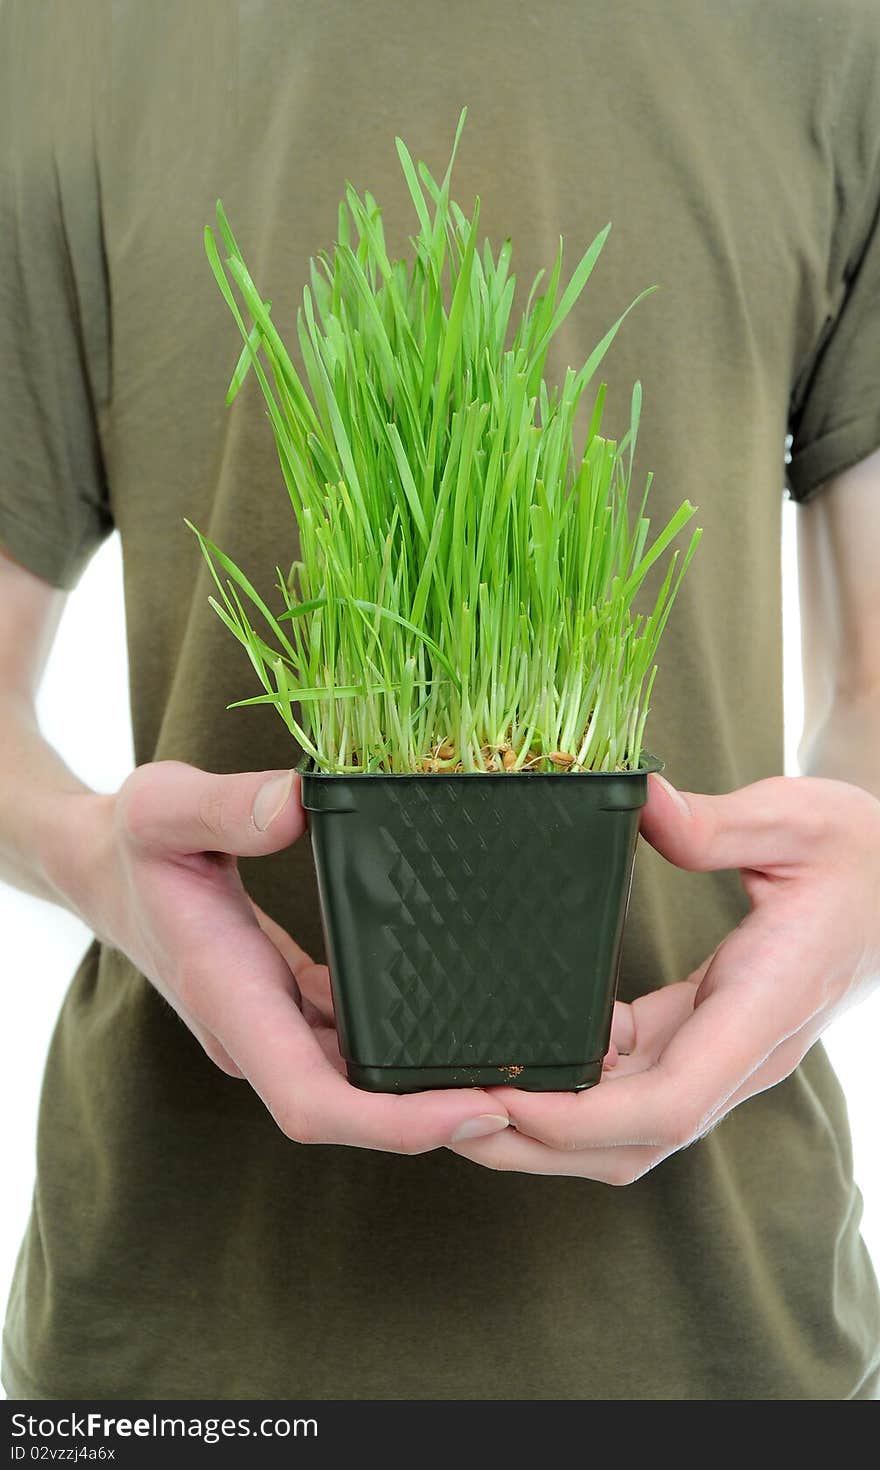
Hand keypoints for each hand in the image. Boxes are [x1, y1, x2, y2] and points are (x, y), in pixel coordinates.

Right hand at [63, 760, 509, 1151]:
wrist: (100, 867)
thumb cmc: (130, 841)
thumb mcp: (164, 806)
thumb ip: (226, 806)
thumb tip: (298, 804)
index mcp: (230, 1001)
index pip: (312, 1103)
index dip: (393, 1124)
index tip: (471, 1109)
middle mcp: (256, 1034)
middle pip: (349, 1112)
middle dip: (435, 1121)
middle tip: (532, 1096)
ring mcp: (272, 1028)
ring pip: (356, 1087)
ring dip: (428, 1094)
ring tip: (518, 1071)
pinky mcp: (288, 1009)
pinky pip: (354, 1048)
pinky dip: (404, 1052)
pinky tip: (460, 1027)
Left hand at [449, 772, 879, 1182]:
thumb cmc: (862, 851)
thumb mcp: (801, 818)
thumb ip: (721, 821)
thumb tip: (644, 803)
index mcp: (766, 1007)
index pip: (671, 1101)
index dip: (582, 1117)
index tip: (507, 1098)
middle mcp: (742, 1052)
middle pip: (632, 1142)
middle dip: (534, 1144)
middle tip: (443, 1110)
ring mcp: (723, 1053)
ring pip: (627, 1129)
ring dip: (544, 1129)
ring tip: (460, 1093)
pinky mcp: (705, 1036)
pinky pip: (632, 1083)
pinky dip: (572, 1085)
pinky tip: (521, 1053)